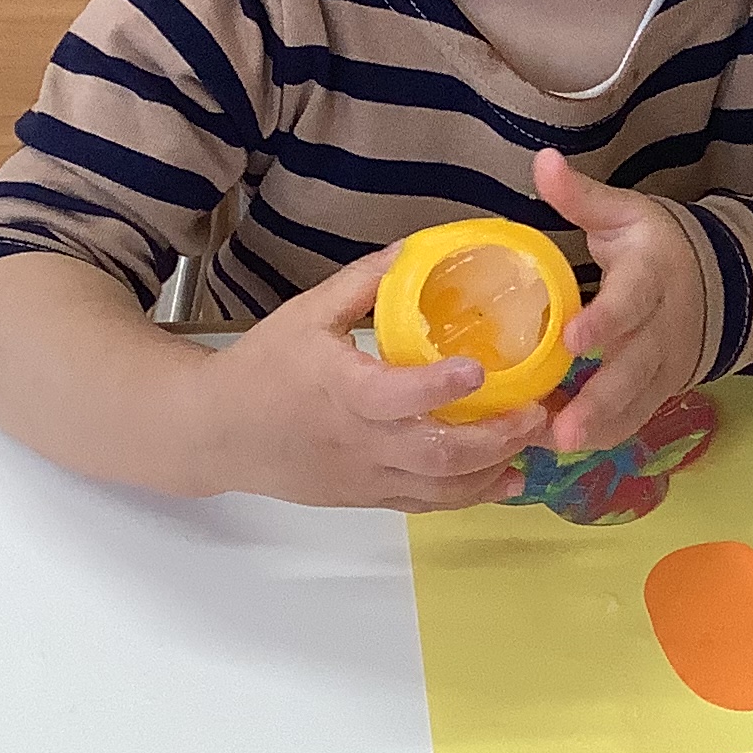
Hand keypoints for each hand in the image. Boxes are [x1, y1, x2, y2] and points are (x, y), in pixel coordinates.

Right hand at [193, 245, 547, 510]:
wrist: (215, 433)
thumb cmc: (262, 367)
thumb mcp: (306, 313)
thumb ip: (363, 282)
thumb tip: (414, 249)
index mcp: (340, 390)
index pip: (396, 395)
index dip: (440, 388)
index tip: (480, 369)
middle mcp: (358, 440)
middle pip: (435, 453)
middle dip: (494, 438)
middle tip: (537, 413)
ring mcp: (364, 477)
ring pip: (438, 488)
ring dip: (492, 472)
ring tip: (535, 447)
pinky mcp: (366, 497)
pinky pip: (424, 503)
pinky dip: (468, 495)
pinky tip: (505, 479)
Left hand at [534, 149, 705, 451]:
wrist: (720, 281)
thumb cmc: (654, 244)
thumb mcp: (625, 213)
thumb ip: (582, 196)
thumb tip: (543, 161)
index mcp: (651, 276)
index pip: (630, 302)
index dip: (606, 322)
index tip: (572, 342)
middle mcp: (663, 327)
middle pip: (634, 369)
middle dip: (599, 400)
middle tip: (562, 430)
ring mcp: (666, 365)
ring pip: (636, 402)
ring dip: (598, 426)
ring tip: (553, 446)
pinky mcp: (663, 389)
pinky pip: (636, 417)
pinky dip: (605, 434)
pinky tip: (562, 446)